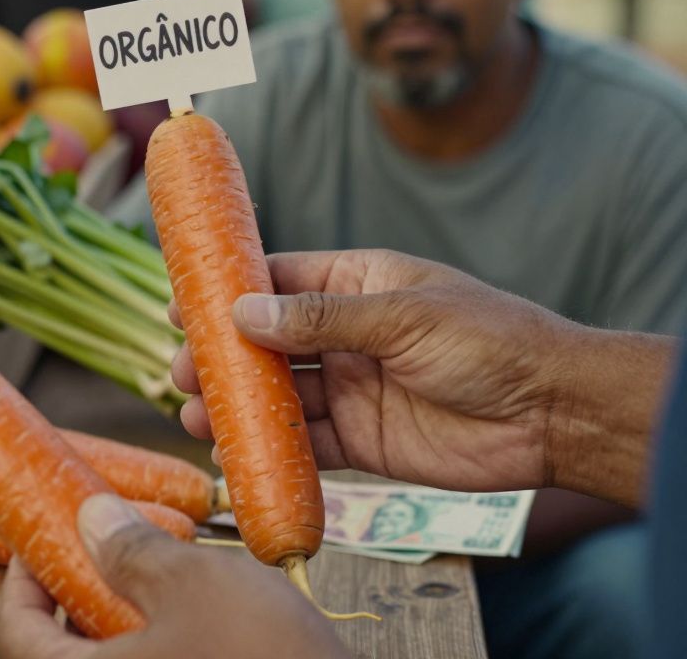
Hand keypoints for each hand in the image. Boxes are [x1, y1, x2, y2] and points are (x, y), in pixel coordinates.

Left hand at [0, 494, 347, 658]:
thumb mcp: (195, 583)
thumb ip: (131, 549)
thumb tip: (92, 519)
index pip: (13, 634)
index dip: (20, 578)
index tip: (44, 537)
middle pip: (57, 654)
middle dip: (74, 596)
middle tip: (102, 551)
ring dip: (117, 623)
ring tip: (158, 578)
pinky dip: (153, 650)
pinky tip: (195, 622)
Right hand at [173, 249, 581, 493]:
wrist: (552, 413)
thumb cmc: (489, 342)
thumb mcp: (402, 316)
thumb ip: (321, 319)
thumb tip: (244, 311)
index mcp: (357, 285)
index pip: (278, 282)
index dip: (227, 293)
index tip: (181, 305)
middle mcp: (346, 335)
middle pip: (266, 343)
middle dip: (221, 357)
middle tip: (179, 371)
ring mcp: (351, 389)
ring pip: (278, 397)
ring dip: (237, 405)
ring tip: (196, 415)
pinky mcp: (360, 440)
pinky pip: (304, 444)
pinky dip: (269, 448)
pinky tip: (235, 451)